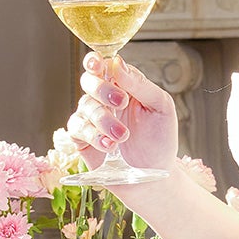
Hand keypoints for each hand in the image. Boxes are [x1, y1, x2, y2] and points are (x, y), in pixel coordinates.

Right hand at [66, 53, 179, 177]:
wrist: (153, 176)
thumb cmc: (160, 140)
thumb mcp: (161, 107)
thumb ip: (140, 84)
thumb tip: (118, 63)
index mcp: (123, 86)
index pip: (103, 66)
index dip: (96, 62)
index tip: (98, 64)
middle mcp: (104, 100)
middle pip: (89, 81)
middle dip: (102, 90)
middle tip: (121, 103)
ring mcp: (92, 119)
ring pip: (85, 107)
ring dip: (104, 121)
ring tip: (123, 136)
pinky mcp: (83, 140)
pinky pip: (77, 129)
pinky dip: (93, 136)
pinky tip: (109, 145)